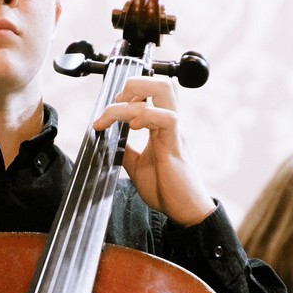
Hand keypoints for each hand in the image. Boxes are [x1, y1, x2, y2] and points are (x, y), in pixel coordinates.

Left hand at [92, 74, 214, 225]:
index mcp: (162, 126)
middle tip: (115, 104)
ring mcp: (175, 132)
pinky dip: (145, 115)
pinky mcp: (175, 145)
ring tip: (117, 113)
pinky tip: (132, 128)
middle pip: (162, 82)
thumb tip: (109, 142)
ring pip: (164, 90)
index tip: (108, 112)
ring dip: (135, 96)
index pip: (152, 92)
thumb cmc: (166, 189)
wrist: (184, 211)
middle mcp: (170, 123)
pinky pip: (167, 118)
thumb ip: (126, 151)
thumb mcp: (137, 166)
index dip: (129, 92)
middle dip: (134, 84)